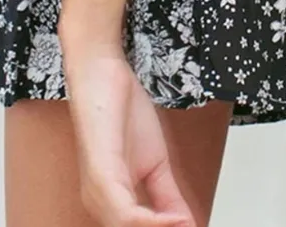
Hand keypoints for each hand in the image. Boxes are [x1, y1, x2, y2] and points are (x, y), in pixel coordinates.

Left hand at [62, 44, 195, 226]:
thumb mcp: (155, 162)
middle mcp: (98, 202)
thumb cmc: (120, 113)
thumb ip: (168, 196)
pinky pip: (124, 214)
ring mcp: (97, 190)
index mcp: (112, 202)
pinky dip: (153, 222)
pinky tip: (177, 220)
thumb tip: (188, 223)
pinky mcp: (100, 174)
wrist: (103, 74)